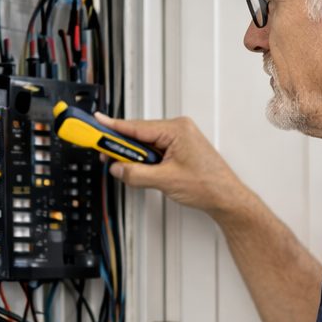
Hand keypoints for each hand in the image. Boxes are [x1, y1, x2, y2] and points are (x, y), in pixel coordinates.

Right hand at [94, 113, 254, 219]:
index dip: (112, 126)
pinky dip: (146, 161)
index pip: (136, 126)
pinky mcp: (179, 150)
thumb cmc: (209, 185)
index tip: (94, 123)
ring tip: (131, 170)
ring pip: (145, 144)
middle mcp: (178, 130)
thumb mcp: (165, 180)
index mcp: (176, 129)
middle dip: (123, 148)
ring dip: (136, 157)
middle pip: (138, 134)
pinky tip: (144, 171)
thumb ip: (136, 173)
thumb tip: (118, 168)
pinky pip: (154, 151)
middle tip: (107, 156)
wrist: (227, 198)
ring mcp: (179, 139)